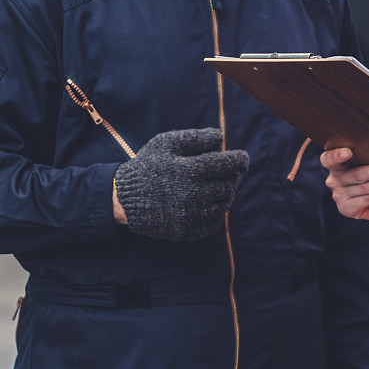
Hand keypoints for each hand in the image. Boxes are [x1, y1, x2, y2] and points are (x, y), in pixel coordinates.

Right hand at [114, 128, 248, 240]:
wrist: (124, 199)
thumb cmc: (147, 166)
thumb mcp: (166, 144)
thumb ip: (195, 138)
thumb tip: (220, 137)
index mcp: (191, 170)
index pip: (228, 164)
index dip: (240, 160)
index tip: (243, 159)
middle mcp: (195, 194)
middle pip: (229, 185)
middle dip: (233, 176)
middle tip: (229, 172)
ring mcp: (192, 215)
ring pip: (225, 204)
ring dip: (226, 194)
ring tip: (218, 186)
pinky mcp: (189, 231)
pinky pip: (215, 222)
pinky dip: (216, 212)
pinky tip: (209, 203)